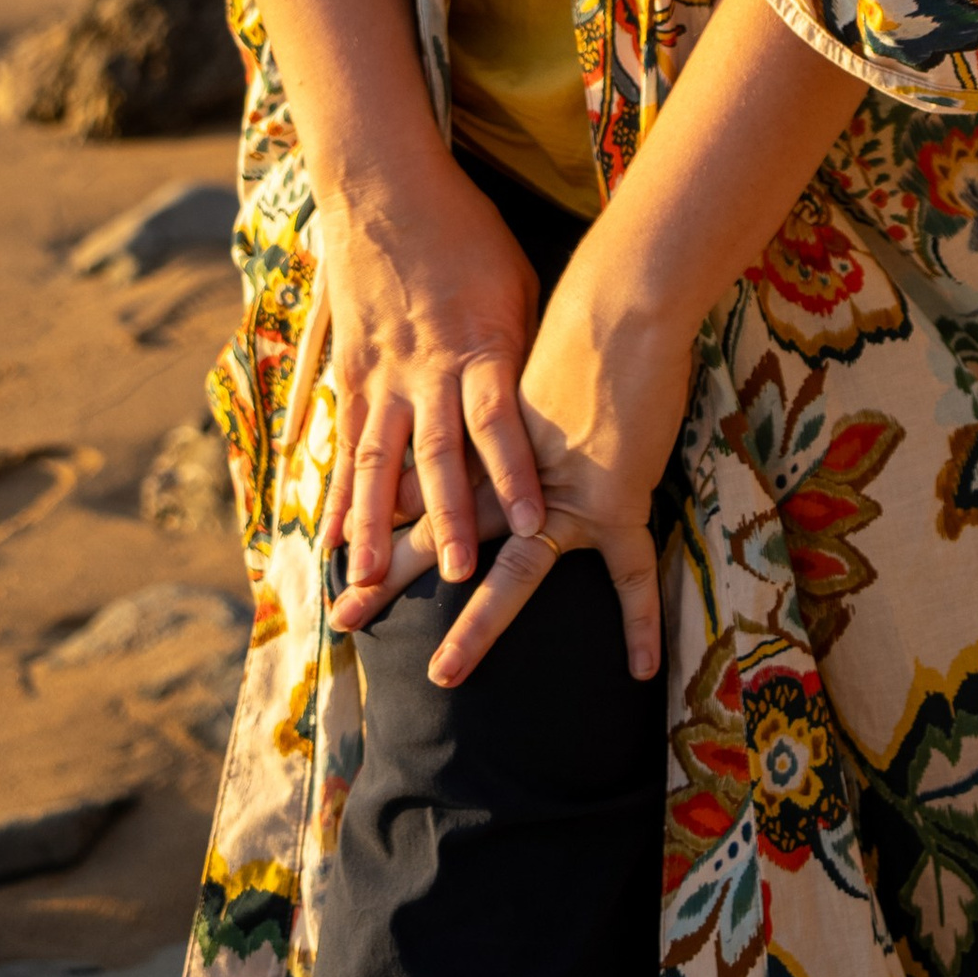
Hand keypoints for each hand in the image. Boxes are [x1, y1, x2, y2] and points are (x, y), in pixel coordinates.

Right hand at [315, 150, 545, 593]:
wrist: (386, 186)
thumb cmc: (466, 232)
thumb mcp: (515, 280)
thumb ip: (522, 348)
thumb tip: (547, 408)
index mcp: (477, 341)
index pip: (499, 420)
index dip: (516, 474)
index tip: (536, 524)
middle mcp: (425, 366)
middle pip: (434, 453)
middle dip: (445, 519)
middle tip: (453, 576)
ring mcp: (379, 371)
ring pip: (373, 459)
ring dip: (371, 524)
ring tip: (365, 581)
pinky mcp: (347, 370)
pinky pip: (339, 440)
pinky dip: (332, 490)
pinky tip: (326, 534)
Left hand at [332, 252, 696, 690]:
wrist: (624, 301)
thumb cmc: (579, 313)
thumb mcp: (514, 342)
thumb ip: (488, 377)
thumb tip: (462, 376)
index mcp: (480, 434)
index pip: (414, 485)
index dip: (374, 515)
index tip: (336, 547)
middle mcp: (508, 474)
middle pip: (437, 532)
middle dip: (387, 575)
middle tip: (340, 619)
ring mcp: (561, 495)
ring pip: (512, 573)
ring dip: (476, 625)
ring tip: (443, 676)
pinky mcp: (614, 502)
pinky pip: (632, 572)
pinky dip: (641, 619)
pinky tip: (641, 668)